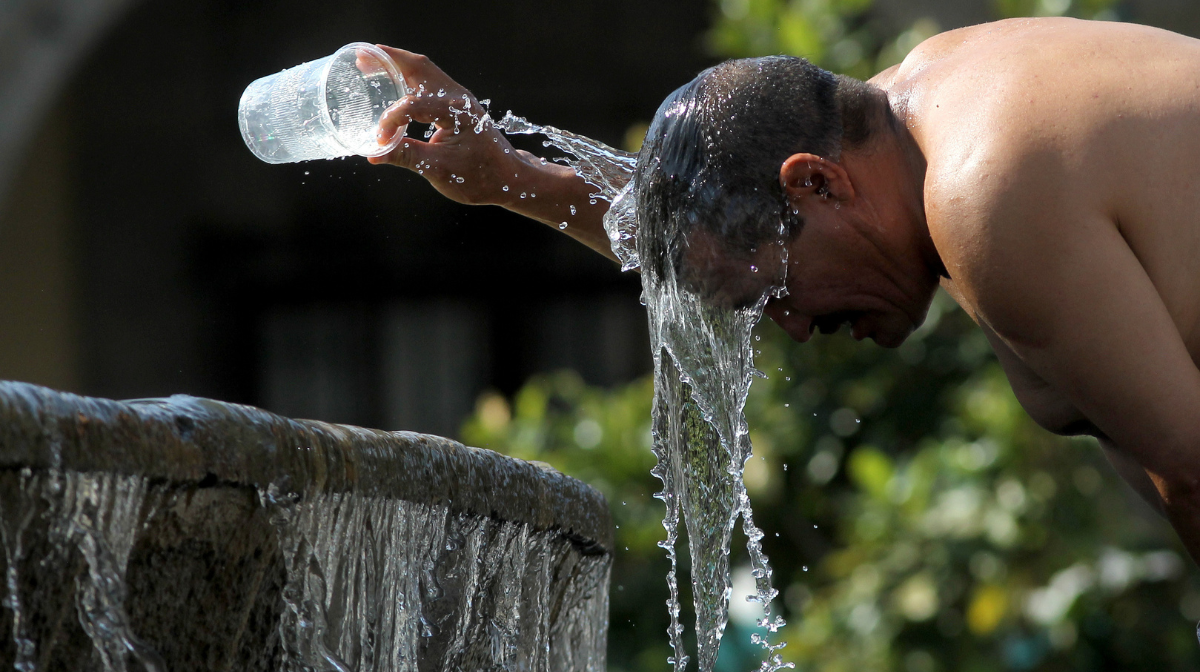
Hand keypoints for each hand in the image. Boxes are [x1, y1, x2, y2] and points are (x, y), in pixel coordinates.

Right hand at [367, 46, 533, 206]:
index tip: (380, 141)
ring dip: (399, 65)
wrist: (509, 179)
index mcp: (456, 112)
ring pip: (425, 71)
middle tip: (362, 58)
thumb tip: (374, 154)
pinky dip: (409, 77)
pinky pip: (430, 82)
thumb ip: (406, 157)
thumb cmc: (480, 176)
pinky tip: (395, 82)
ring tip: (372, 63)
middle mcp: (459, 97)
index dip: (391, 121)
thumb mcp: (439, 169)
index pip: (412, 105)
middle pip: (419, 67)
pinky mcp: (458, 106)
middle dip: (389, 60)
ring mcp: (460, 99)